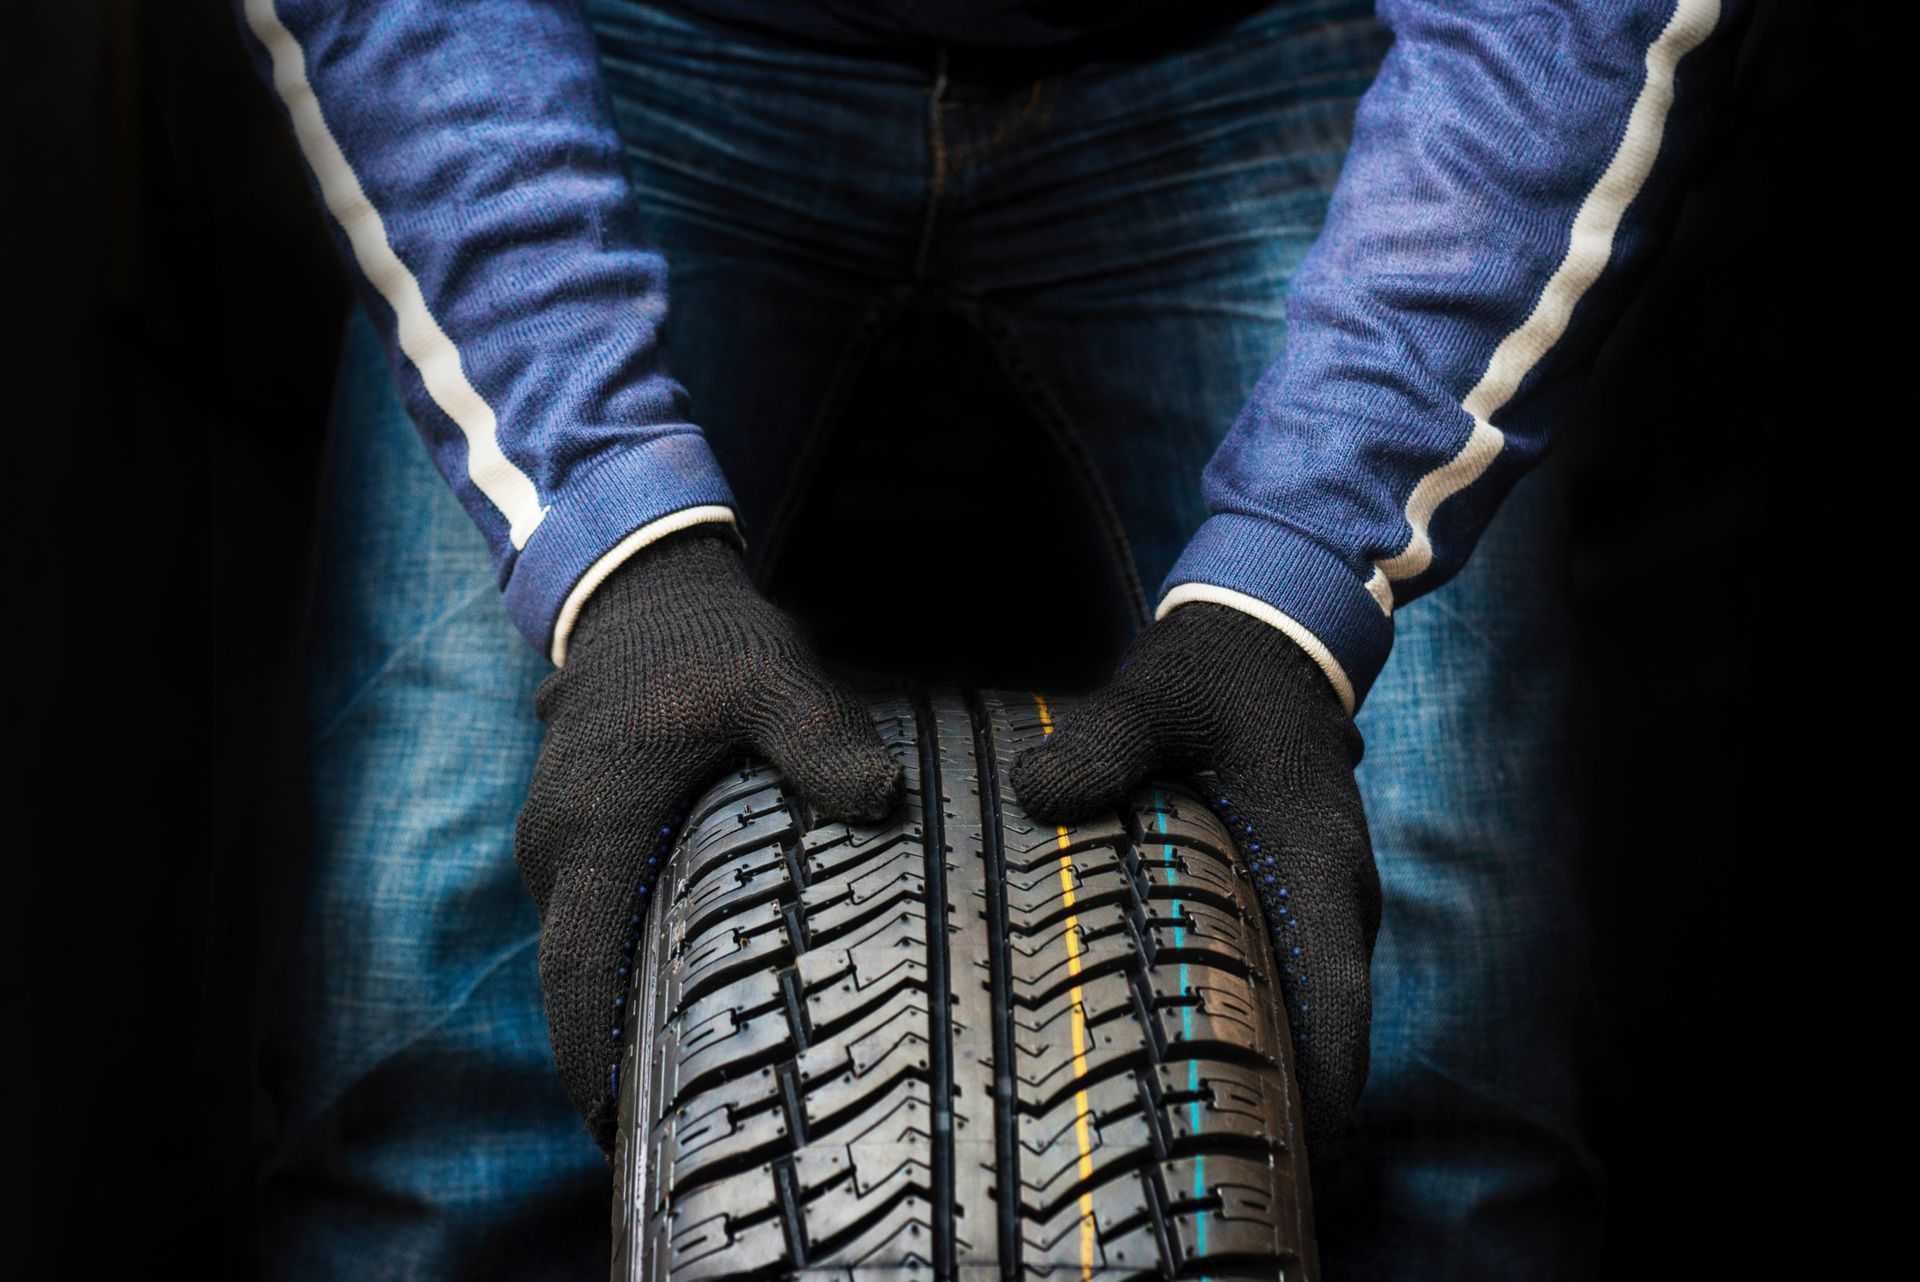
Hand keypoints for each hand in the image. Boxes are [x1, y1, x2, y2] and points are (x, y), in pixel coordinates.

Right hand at [515, 528, 901, 1148]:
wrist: (644, 591)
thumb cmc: (708, 640)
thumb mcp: (775, 679)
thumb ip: (823, 741)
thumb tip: (883, 802)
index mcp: (596, 830)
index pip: (578, 974)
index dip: (593, 1062)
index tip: (620, 1134)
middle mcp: (558, 848)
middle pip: (574, 981)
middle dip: (611, 1059)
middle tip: (680, 1132)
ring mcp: (557, 839)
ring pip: (581, 949)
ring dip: (620, 1009)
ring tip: (689, 1081)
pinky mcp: (575, 829)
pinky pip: (589, 916)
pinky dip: (621, 960)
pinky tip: (685, 992)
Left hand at [1009, 603, 1377, 1145]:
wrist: (1271, 630)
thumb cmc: (1217, 669)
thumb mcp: (1155, 694)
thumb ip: (1102, 744)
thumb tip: (1034, 795)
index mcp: (1315, 864)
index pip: (1338, 1007)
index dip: (1316, 1092)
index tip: (1270, 1155)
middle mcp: (1333, 896)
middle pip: (1323, 1034)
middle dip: (1272, 1102)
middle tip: (1189, 1160)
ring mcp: (1319, 897)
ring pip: (1304, 1008)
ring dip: (1257, 1061)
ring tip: (1173, 1122)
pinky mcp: (1293, 891)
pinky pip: (1284, 976)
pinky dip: (1246, 1017)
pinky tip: (1173, 1043)